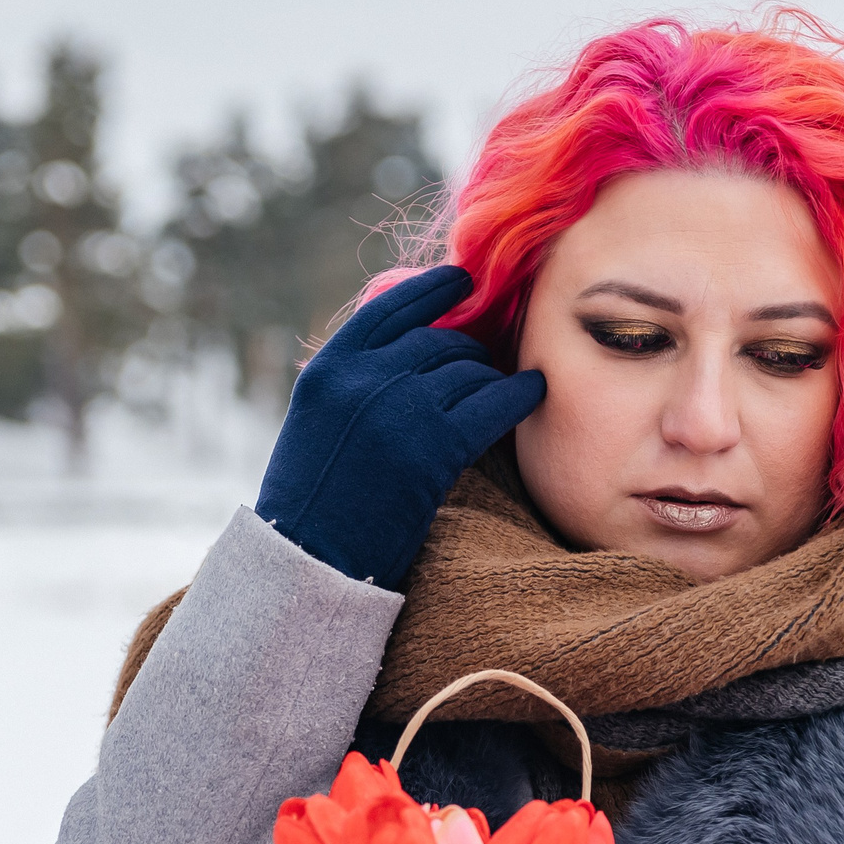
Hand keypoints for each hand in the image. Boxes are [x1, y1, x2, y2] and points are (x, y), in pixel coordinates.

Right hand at [254, 266, 545, 588]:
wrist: (310, 562)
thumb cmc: (312, 505)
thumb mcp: (317, 423)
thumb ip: (355, 382)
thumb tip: (414, 350)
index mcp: (329, 369)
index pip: (390, 307)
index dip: (432, 290)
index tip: (460, 280)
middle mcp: (364, 377)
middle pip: (439, 341)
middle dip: (467, 352)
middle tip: (484, 366)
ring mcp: (401, 409)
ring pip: (470, 370)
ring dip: (490, 380)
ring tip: (503, 388)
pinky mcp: (436, 447)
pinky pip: (495, 403)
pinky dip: (520, 394)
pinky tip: (534, 391)